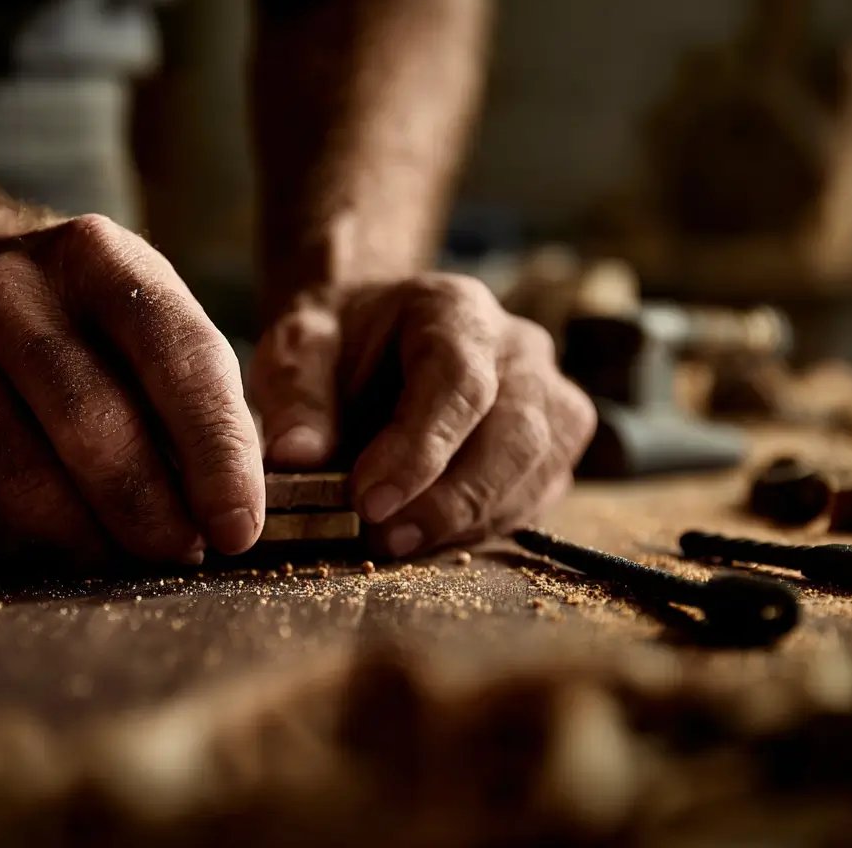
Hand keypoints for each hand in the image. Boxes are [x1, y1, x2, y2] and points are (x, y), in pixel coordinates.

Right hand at [0, 215, 264, 563]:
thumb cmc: (91, 324)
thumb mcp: (154, 324)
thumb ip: (205, 403)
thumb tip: (239, 515)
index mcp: (101, 259)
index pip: (176, 359)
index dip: (215, 453)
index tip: (239, 527)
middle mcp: (12, 294)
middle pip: (93, 424)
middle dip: (152, 511)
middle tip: (185, 555)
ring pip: (28, 481)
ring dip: (94, 541)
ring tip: (133, 557)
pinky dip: (37, 543)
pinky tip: (72, 541)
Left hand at [249, 274, 594, 556]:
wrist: (376, 334)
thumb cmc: (341, 342)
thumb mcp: (298, 348)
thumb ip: (297, 395)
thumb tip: (296, 456)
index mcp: (456, 310)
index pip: (459, 381)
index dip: (419, 449)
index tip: (368, 500)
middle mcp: (519, 346)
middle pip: (516, 432)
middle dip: (450, 499)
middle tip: (383, 538)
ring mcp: (549, 393)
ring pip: (538, 471)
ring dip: (469, 521)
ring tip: (397, 541)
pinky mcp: (556, 442)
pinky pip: (539, 495)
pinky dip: (487, 526)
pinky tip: (432, 534)